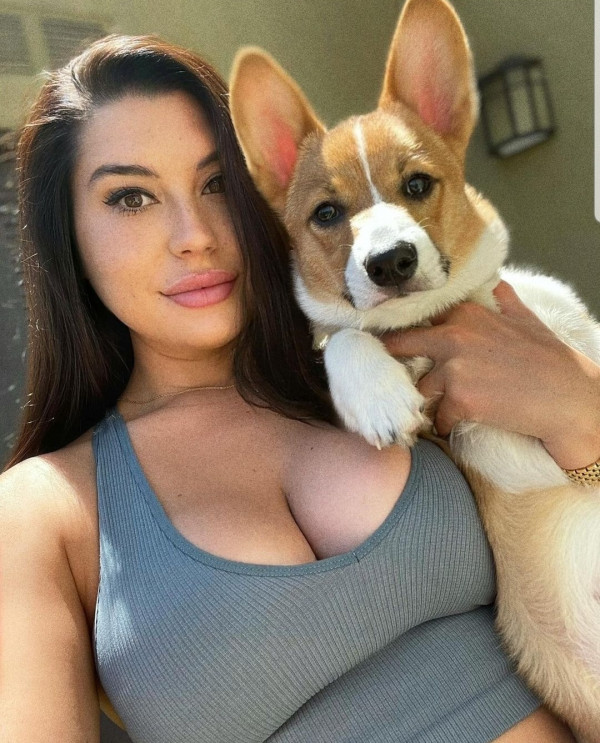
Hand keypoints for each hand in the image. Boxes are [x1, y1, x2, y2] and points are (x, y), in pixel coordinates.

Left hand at [382, 281, 599, 469]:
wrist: (568, 398)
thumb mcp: (526, 318)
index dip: (406, 330)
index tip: (394, 338)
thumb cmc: (549, 358)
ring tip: (440, 405)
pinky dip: (445, 423)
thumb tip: (494, 282)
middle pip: (402, 345)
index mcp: (465, 314)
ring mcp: (454, 370)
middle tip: (387, 370)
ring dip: (429, 399)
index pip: (419, 317)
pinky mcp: (460, 400)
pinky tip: (455, 424)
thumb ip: (503, 299)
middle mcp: (454, 337)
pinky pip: (439, 417)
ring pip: (421, 388)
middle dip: (393, 358)